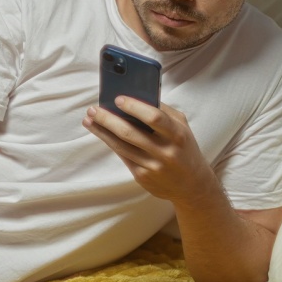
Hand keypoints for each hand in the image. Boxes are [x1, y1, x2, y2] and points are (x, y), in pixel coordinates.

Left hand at [83, 96, 218, 204]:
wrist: (192, 185)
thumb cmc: (184, 147)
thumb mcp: (181, 127)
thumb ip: (163, 112)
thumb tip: (135, 96)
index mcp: (178, 134)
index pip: (154, 117)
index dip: (134, 107)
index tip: (117, 98)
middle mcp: (166, 152)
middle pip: (130, 133)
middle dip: (108, 119)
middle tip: (93, 109)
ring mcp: (153, 166)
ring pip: (121, 146)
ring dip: (102, 132)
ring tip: (89, 120)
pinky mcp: (143, 177)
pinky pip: (123, 156)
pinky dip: (110, 143)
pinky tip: (101, 133)